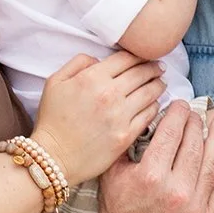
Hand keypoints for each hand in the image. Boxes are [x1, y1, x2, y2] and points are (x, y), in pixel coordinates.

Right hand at [33, 52, 164, 186]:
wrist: (53, 157)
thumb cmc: (52, 120)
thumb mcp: (55, 82)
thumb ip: (78, 63)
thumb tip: (99, 60)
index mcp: (92, 78)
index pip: (125, 58)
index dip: (138, 55)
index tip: (144, 57)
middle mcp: (109, 94)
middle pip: (141, 73)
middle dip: (153, 68)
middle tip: (159, 68)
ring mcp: (120, 116)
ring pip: (150, 93)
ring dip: (158, 85)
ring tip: (161, 83)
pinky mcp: (126, 135)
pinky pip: (149, 115)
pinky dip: (154, 106)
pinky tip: (154, 104)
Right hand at [94, 102, 213, 212]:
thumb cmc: (117, 210)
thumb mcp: (112, 173)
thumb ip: (128, 144)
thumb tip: (145, 114)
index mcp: (150, 175)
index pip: (171, 132)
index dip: (178, 113)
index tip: (180, 104)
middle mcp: (175, 190)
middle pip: (193, 145)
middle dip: (197, 122)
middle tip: (198, 111)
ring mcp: (193, 205)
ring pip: (212, 162)